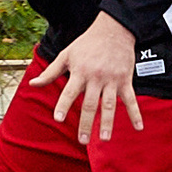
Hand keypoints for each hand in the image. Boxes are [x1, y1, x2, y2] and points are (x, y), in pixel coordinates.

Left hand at [29, 13, 144, 146]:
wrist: (113, 30)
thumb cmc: (86, 44)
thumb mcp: (66, 55)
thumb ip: (51, 72)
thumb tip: (33, 84)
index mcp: (80, 71)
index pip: (70, 91)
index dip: (63, 104)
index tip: (58, 119)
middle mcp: (96, 77)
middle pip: (90, 103)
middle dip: (86, 123)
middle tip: (82, 141)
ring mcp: (112, 79)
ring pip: (109, 104)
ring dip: (107, 122)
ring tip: (104, 139)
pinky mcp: (125, 80)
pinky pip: (131, 99)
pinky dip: (135, 113)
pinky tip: (138, 127)